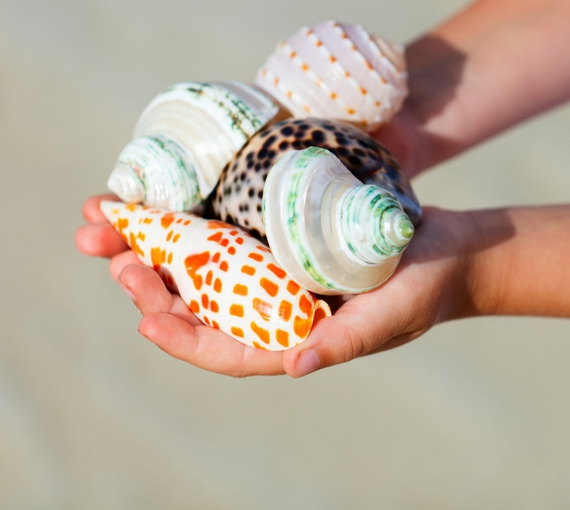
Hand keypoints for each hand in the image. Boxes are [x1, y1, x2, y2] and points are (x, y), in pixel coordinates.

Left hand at [76, 193, 482, 377]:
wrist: (453, 247)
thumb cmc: (427, 287)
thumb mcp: (391, 315)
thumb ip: (345, 341)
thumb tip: (294, 366)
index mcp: (295, 338)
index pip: (227, 349)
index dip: (183, 337)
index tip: (146, 317)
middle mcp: (276, 309)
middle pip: (201, 307)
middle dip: (154, 287)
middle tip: (117, 259)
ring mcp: (277, 274)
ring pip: (204, 270)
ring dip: (160, 252)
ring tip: (119, 231)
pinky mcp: (282, 241)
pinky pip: (229, 236)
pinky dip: (195, 222)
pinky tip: (169, 202)